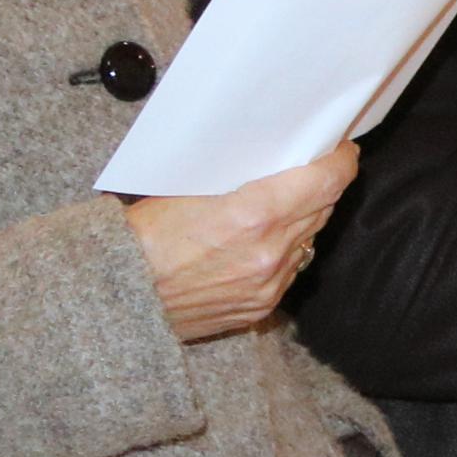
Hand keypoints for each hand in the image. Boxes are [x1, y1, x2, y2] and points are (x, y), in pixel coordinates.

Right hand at [129, 145, 357, 343]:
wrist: (115, 298)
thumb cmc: (140, 238)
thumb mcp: (187, 190)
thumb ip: (242, 179)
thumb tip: (277, 163)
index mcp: (254, 215)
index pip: (325, 181)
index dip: (339, 161)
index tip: (340, 149)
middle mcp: (270, 252)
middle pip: (321, 208)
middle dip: (320, 186)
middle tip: (313, 168)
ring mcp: (269, 284)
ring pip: (308, 240)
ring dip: (303, 220)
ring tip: (286, 204)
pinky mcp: (261, 307)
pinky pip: (289, 271)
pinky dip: (283, 252)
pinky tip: (262, 242)